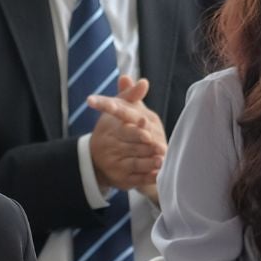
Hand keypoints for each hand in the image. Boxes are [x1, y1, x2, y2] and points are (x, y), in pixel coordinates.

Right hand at [87, 75, 165, 193]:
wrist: (98, 159)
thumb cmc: (114, 129)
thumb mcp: (119, 109)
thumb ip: (132, 96)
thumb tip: (143, 81)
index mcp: (110, 129)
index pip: (123, 127)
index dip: (135, 126)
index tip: (144, 123)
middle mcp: (110, 147)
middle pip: (132, 146)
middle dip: (146, 145)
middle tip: (159, 145)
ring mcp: (115, 164)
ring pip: (135, 162)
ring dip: (149, 161)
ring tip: (161, 158)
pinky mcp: (121, 179)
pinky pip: (136, 178)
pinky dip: (148, 176)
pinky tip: (158, 173)